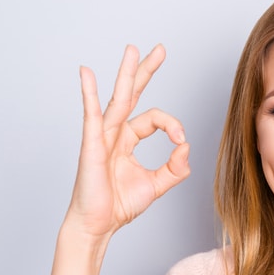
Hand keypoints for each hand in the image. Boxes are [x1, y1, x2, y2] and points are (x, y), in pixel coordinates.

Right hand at [64, 44, 189, 243]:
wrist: (98, 225)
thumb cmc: (120, 205)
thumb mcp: (157, 184)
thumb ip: (175, 168)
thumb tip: (187, 147)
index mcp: (128, 140)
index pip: (155, 119)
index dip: (172, 125)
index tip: (181, 141)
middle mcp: (115, 133)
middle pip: (133, 94)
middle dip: (146, 71)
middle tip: (160, 49)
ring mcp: (102, 136)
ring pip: (118, 99)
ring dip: (127, 73)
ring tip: (133, 49)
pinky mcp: (91, 145)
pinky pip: (91, 115)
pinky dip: (89, 93)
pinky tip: (87, 73)